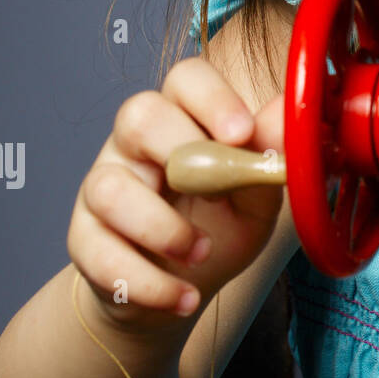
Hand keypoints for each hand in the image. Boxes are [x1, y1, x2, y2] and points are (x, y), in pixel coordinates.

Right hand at [68, 59, 285, 333]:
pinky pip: (98, 252)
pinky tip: (183, 298)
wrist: (180, 291)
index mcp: (185, 118)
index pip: (187, 79)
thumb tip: (294, 109)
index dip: (212, 98)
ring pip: (110, 187)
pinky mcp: (84, 238)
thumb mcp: (257, 196)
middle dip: (179, 148)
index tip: (242, 133)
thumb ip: (270, 154)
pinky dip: (148, 282)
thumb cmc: (220, 227)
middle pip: (138, 114)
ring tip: (201, 254)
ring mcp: (103, 186)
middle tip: (219, 190)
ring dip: (162, 228)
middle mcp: (136, 143)